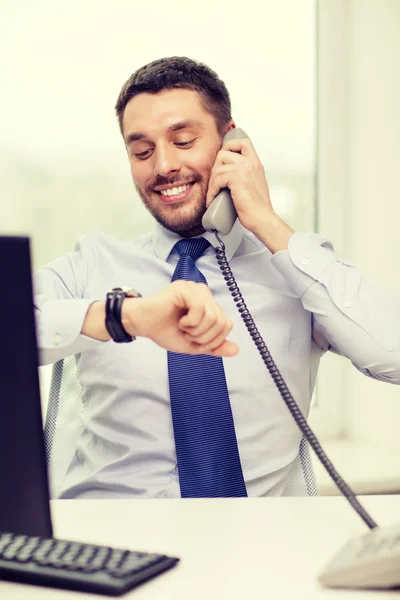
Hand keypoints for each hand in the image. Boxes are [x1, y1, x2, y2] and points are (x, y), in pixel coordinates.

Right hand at [121, 280, 237, 356]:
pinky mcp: (185, 288)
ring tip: (183, 327)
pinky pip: (200, 309)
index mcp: (209, 304)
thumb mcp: (194, 344)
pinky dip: (190, 322)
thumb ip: (214, 346)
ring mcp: (195, 289)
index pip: (226, 325)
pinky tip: (180, 321)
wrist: (142, 325)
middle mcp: (205, 294)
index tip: (195, 340)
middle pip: (222, 322)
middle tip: (187, 334)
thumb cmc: (165, 331)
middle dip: (204, 337)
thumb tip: (236, 351)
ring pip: (213, 316)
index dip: (213, 340)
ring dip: (196, 330)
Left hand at [205, 134, 293, 251]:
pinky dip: (212, 191)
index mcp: (256, 164)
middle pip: (224, 153)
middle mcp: (250, 163)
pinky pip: (217, 179)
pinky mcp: (237, 178)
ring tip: (213, 194)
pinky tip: (212, 199)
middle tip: (215, 183)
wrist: (262, 218)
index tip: (222, 162)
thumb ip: (246, 175)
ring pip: (217, 167)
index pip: (243, 143)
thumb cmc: (257, 207)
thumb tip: (229, 175)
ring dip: (212, 183)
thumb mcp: (254, 185)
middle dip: (215, 169)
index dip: (229, 147)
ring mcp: (244, 169)